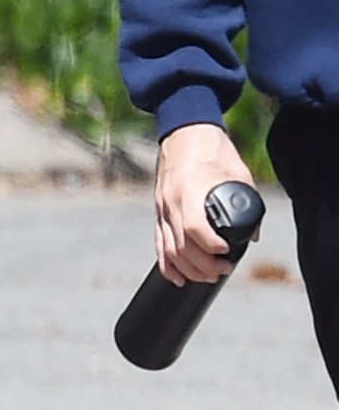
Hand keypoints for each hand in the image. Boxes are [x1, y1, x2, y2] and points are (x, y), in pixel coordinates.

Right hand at [155, 124, 256, 284]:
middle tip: (223, 270)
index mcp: (190, 190)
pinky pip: (159, 244)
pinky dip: (167, 266)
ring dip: (188, 270)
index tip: (227, 254)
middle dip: (203, 266)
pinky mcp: (158, 212)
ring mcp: (162, 208)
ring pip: (169, 250)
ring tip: (207, 276)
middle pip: (181, 247)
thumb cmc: (212, 148)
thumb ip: (248, 202)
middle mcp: (171, 202)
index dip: (211, 248)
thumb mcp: (238, 171)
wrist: (184, 132)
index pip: (194, 228)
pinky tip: (178, 278)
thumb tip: (252, 235)